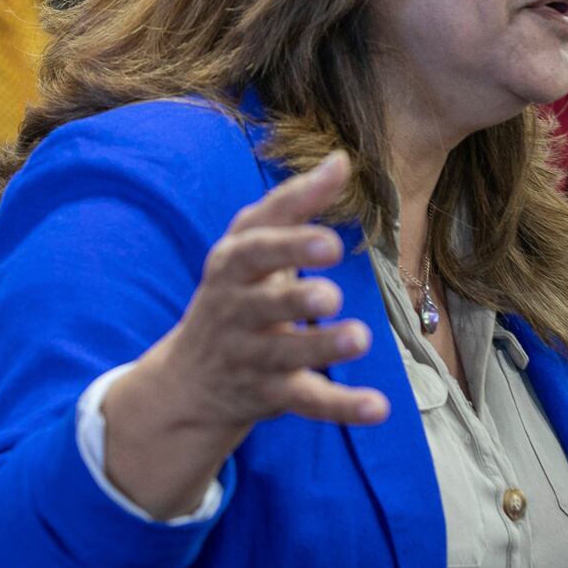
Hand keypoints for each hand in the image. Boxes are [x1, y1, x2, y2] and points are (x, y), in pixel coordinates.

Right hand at [136, 152, 389, 436]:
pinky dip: (342, 406)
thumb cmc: (236, 292)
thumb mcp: (251, 245)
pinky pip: (307, 401)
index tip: (330, 240)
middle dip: (293, 298)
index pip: (253, 249)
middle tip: (330, 294)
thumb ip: (294, 203)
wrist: (188, 381)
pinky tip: (379, 408)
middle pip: (262, 305)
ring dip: (321, 346)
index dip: (289, 243)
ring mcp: (251, 356)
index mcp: (231, 267)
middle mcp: (236, 311)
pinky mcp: (270, 394)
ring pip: (285, 354)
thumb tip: (340, 159)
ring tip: (360, 338)